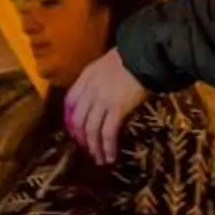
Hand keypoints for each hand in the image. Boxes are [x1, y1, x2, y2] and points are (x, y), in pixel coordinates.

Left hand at [62, 49, 148, 165]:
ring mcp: (102, 100)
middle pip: (78, 120)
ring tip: (99, 159)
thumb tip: (102, 95)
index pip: (70, 101)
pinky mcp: (117, 109)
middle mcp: (90, 90)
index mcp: (86, 77)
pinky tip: (111, 157)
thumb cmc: (130, 57)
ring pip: (91, 130)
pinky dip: (108, 147)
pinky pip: (108, 133)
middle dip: (81, 138)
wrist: (144, 55)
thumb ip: (99, 79)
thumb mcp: (107, 63)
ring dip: (94, 148)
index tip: (75, 130)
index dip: (70, 118)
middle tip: (88, 149)